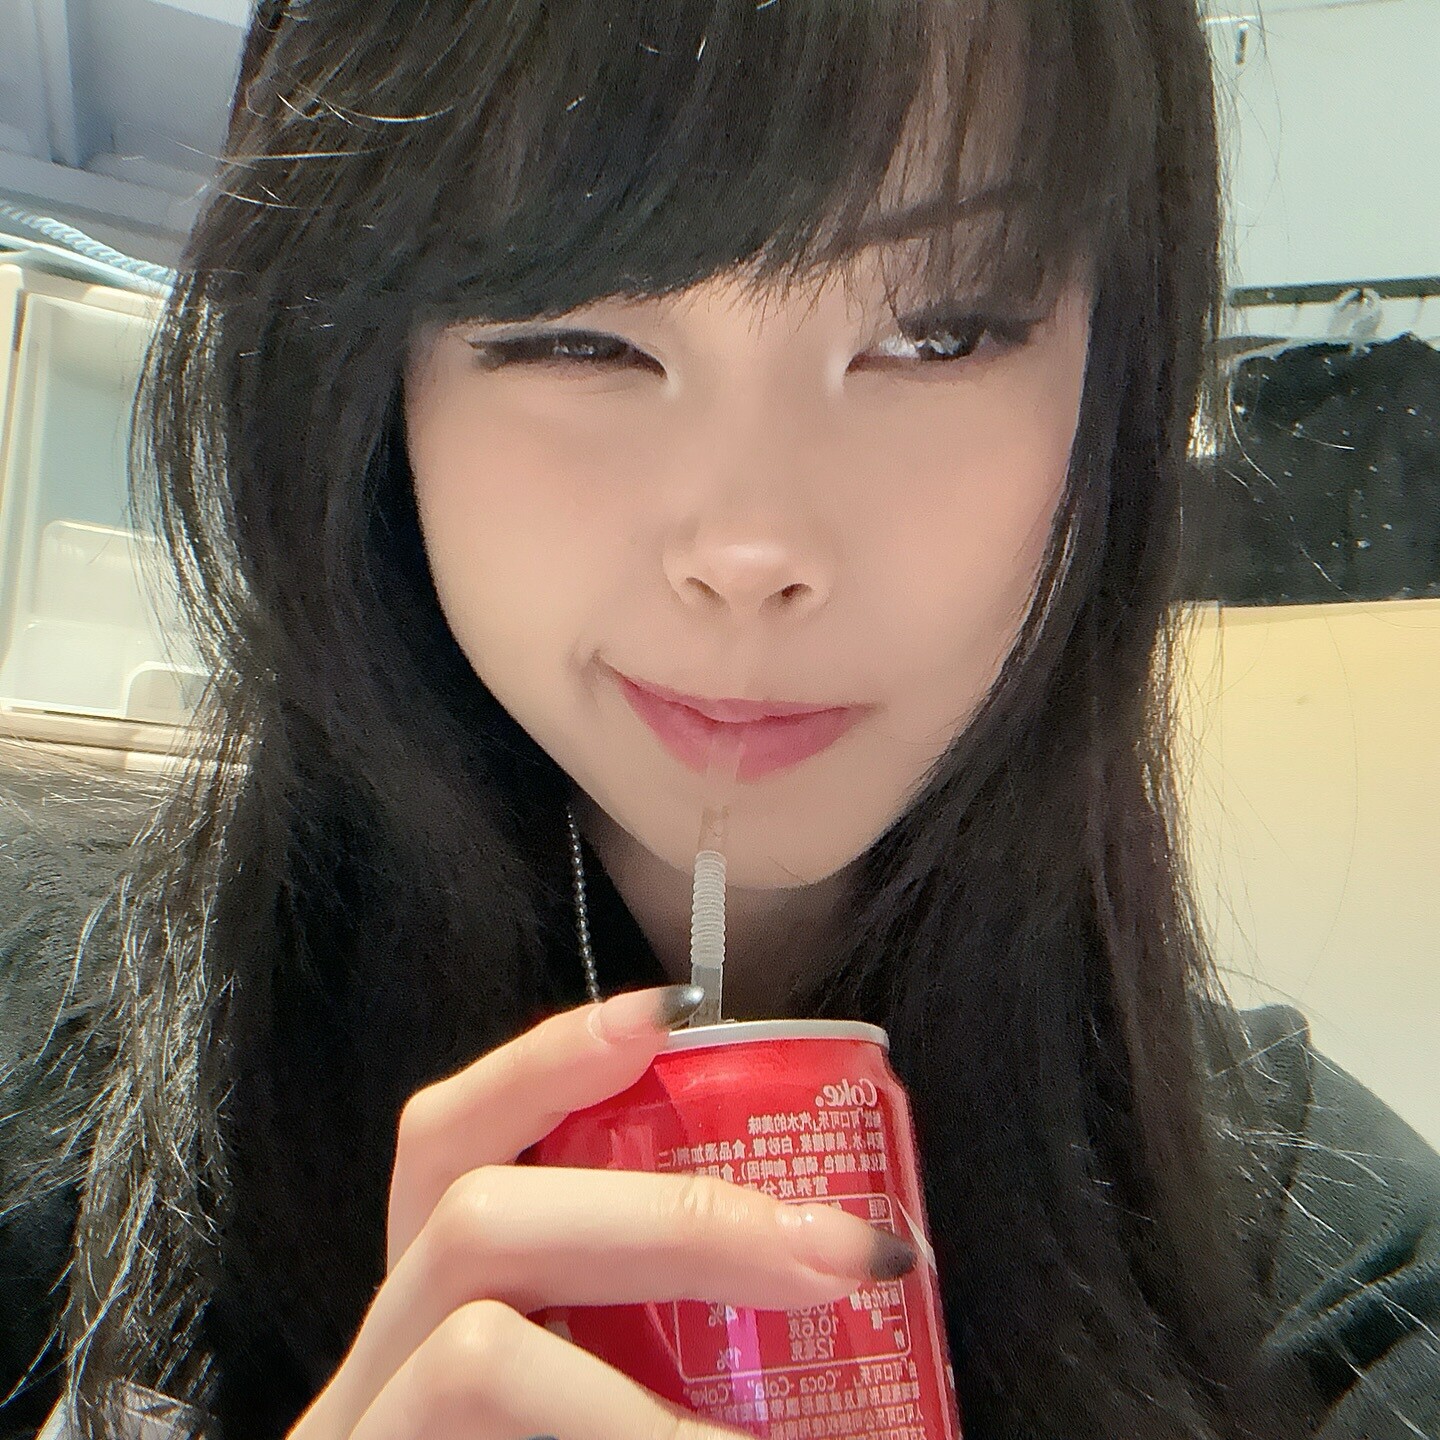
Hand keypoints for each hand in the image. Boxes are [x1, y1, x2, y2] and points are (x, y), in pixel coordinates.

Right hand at [287, 984, 905, 1439]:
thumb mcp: (615, 1398)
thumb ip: (678, 1350)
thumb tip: (870, 1285)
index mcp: (425, 1334)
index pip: (444, 1153)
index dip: (544, 1063)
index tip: (670, 1016)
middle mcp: (362, 1389)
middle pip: (472, 1224)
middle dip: (676, 1215)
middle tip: (848, 1251)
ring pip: (473, 1351)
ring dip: (652, 1397)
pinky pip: (482, 1435)